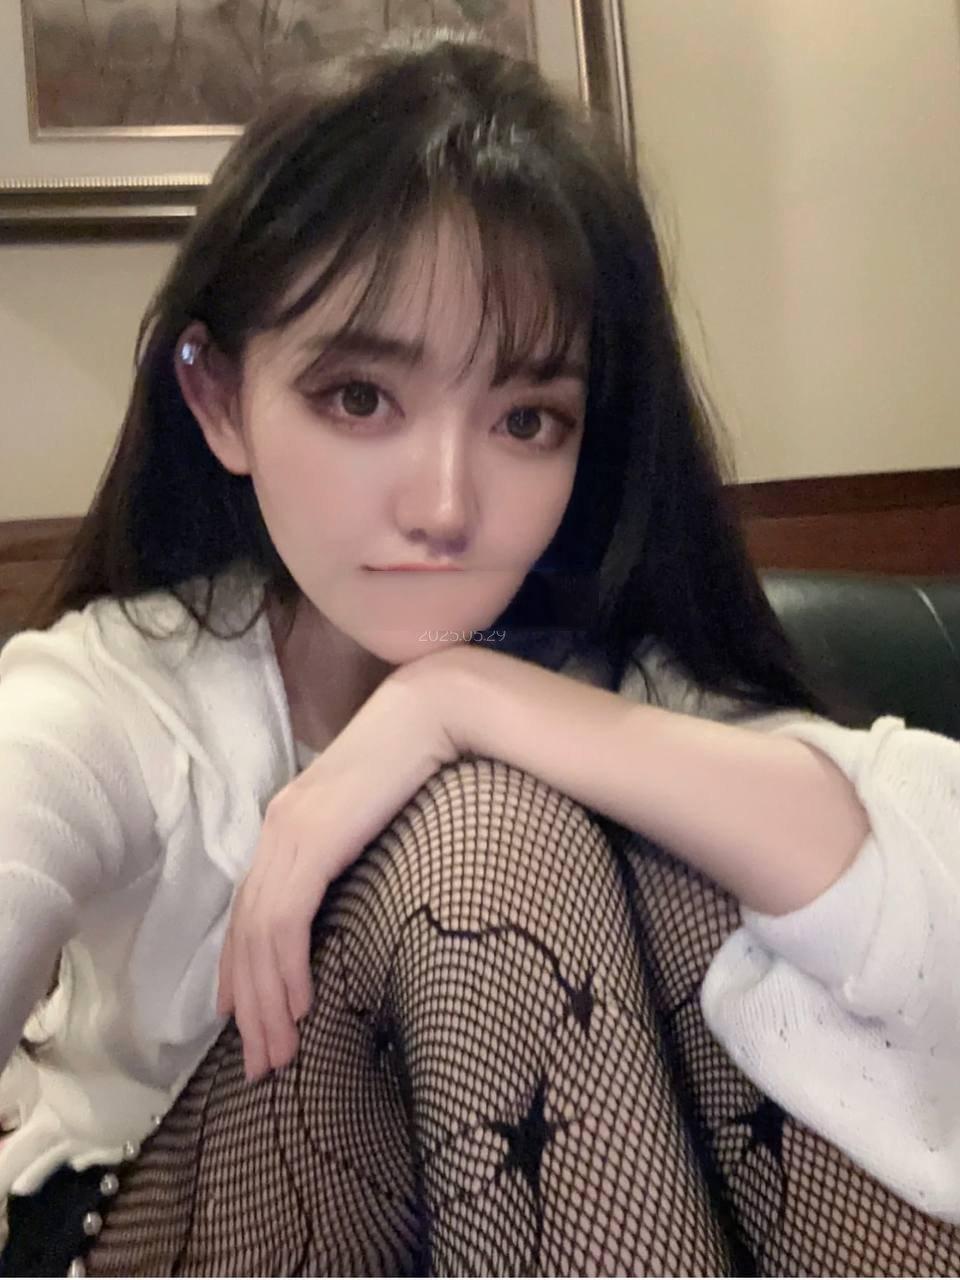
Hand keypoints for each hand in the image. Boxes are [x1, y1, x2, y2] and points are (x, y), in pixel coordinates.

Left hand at [216, 655, 463, 1081]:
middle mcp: (278, 829)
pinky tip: (298, 1007)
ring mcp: (290, 833)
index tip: (247, 1018)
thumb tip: (362, 891)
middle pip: (246, 931)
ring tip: (279, 1055)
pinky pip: (286, 920)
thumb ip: (355, 846)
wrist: (438, 710)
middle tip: (262, 1062)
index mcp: (290, 822)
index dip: (243, 968)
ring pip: (260, 935)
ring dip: (267, 1002)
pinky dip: (285, 969)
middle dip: (249, 1004)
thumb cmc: (423, 758)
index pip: (252, 908)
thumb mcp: (378, 813)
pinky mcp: (313, 840)